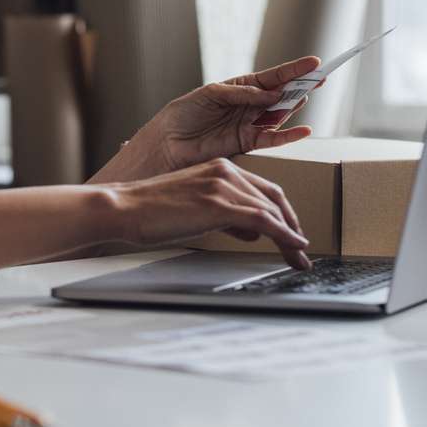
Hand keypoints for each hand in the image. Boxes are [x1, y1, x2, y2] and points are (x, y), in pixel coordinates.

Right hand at [107, 158, 311, 269]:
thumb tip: (252, 232)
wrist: (126, 208)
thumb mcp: (195, 209)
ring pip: (272, 210)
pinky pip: (263, 220)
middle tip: (301, 248)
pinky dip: (283, 235)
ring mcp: (223, 186)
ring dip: (291, 236)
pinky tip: (294, 247)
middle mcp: (227, 171)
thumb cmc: (153, 211)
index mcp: (220, 167)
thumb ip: (226, 216)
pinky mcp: (219, 205)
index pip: (264, 189)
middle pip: (274, 198)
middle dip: (292, 225)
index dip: (283, 212)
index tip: (292, 232)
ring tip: (299, 258)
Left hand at [146, 55, 322, 171]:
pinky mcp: (247, 143)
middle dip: (302, 85)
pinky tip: (304, 130)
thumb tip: (272, 94)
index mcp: (241, 87)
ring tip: (307, 95)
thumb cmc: (184, 114)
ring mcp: (250, 124)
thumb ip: (242, 94)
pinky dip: (289, 135)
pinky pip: (273, 138)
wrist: (167, 142)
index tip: (315, 63)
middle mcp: (250, 105)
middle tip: (320, 78)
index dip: (294, 69)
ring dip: (295, 105)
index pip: (273, 76)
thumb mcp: (210, 93)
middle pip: (282, 93)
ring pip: (281, 114)